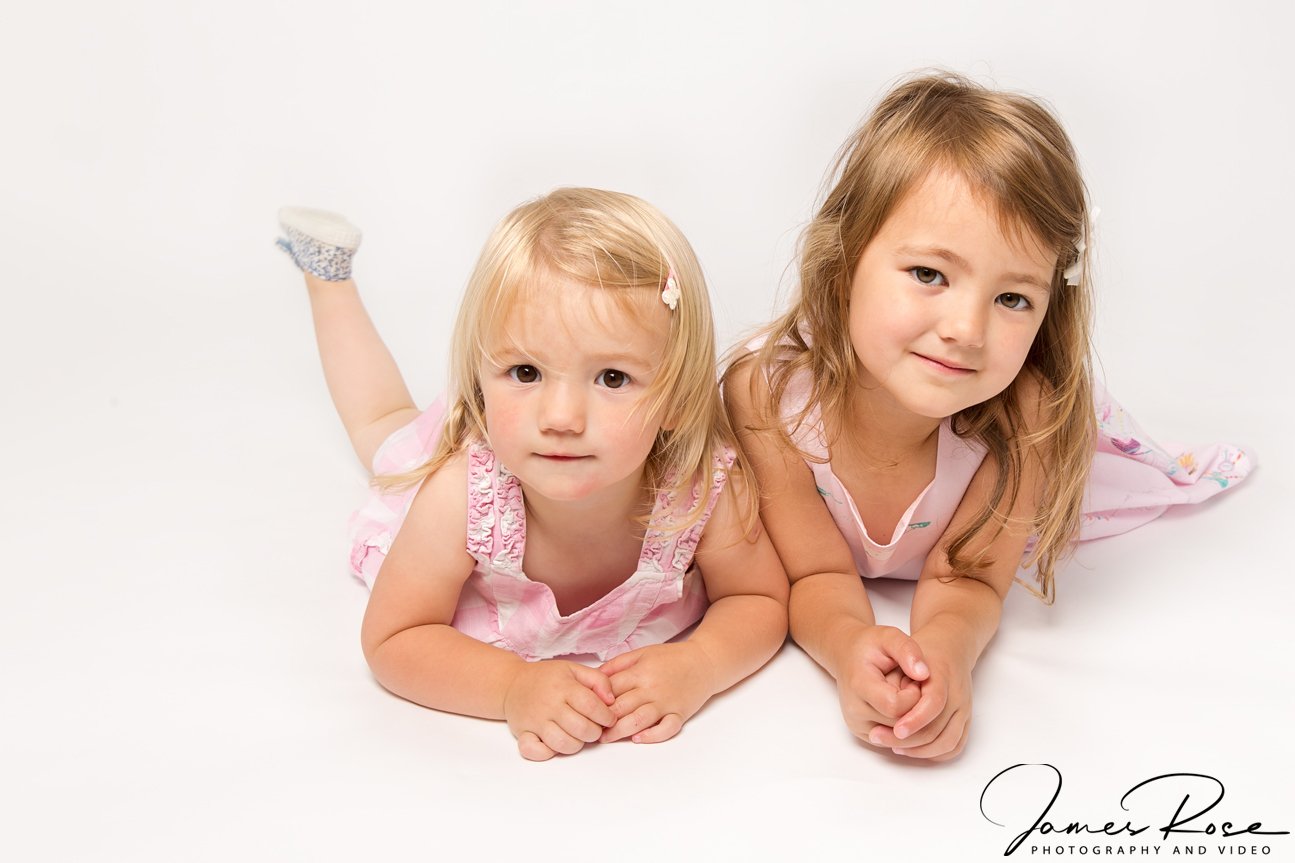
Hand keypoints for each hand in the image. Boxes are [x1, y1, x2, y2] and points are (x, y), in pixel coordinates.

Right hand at [502, 660, 615, 760]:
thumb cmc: (546, 678)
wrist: (512, 683)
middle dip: (595, 732)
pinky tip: (554, 744)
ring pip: (563, 744)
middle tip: (594, 727)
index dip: (606, 716)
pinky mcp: (523, 734)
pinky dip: (547, 752)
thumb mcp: (574, 669)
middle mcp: (549, 705)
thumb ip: (597, 680)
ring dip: (576, 744)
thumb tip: (611, 700)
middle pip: (581, 729)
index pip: (592, 706)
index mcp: (563, 687)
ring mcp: (535, 721)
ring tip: (577, 734)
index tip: (609, 718)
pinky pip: (535, 752)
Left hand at [597, 643, 717, 743]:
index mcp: (641, 671)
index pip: (611, 688)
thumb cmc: (671, 658)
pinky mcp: (680, 714)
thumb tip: (594, 676)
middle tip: (589, 726)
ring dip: (620, 731)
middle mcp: (652, 688)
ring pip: (639, 720)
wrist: (704, 662)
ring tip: (606, 738)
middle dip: (603, 719)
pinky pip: (666, 729)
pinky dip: (652, 736)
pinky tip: (638, 739)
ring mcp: (667, 703)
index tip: (583, 708)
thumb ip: (618, 664)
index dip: (595, 699)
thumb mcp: (642, 653)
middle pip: (622, 706)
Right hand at [831, 623, 929, 745]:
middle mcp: (854, 711)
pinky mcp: (864, 733)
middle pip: (899, 724)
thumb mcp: (889, 636)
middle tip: (913, 686)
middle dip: (915, 708)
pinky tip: (901, 705)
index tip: (915, 680)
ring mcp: (857, 725)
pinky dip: (903, 725)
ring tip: (907, 694)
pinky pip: (894, 739)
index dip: (913, 696)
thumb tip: (924, 674)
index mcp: (858, 685)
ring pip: (899, 737)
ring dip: (910, 718)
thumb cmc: (870, 646)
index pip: (896, 706)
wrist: (847, 655)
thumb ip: (907, 650)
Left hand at [867, 648, 972, 760]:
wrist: (949, 647)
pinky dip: (936, 754)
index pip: (934, 704)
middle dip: (909, 741)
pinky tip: (914, 750)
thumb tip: (884, 707)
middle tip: (880, 739)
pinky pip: (955, 745)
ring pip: (948, 742)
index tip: (895, 729)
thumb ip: (894, 680)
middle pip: (939, 729)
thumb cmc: (922, 653)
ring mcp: (964, 709)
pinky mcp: (965, 720)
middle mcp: (958, 695)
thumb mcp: (902, 656)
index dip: (914, 719)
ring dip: (921, 751)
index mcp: (943, 676)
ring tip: (895, 747)